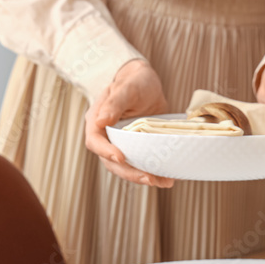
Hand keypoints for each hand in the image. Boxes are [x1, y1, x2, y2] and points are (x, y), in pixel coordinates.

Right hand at [84, 59, 173, 186]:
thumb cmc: (133, 81)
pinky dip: (154, 172)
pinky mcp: (137, 149)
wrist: (146, 84)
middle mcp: (107, 137)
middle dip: (130, 173)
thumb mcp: (126, 89)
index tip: (121, 157)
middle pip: (112, 162)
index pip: (95, 142)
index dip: (106, 152)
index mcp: (96, 122)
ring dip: (144, 177)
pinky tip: (168, 177)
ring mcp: (122, 145)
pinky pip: (142, 164)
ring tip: (164, 182)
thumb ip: (114, 104)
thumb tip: (100, 122)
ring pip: (128, 167)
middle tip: (150, 178)